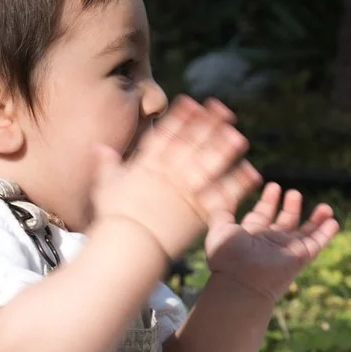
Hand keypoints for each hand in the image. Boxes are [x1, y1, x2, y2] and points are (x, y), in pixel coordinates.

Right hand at [92, 96, 259, 259]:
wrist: (128, 248)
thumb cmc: (114, 220)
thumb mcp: (106, 187)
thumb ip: (107, 165)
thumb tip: (99, 147)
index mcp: (148, 165)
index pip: (168, 135)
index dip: (181, 117)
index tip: (193, 102)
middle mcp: (170, 174)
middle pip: (193, 145)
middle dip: (210, 126)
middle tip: (226, 112)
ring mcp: (186, 192)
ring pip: (210, 166)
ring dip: (226, 150)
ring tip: (240, 138)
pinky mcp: (199, 213)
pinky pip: (222, 195)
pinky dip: (237, 185)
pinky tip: (251, 174)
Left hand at [202, 183, 338, 301]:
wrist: (241, 280)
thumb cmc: (227, 256)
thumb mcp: (219, 228)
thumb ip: (222, 212)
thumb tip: (223, 197)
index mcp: (251, 235)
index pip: (262, 215)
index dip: (268, 201)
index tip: (273, 186)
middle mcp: (270, 243)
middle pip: (285, 223)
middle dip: (290, 207)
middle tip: (294, 193)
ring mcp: (286, 251)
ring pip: (305, 233)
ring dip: (314, 219)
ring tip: (324, 206)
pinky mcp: (300, 258)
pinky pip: (316, 244)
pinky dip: (326, 233)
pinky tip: (333, 221)